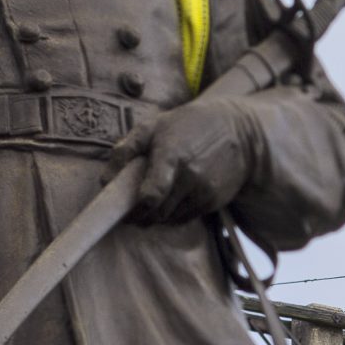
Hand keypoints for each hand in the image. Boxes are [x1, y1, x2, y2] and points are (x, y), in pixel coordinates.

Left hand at [106, 96, 259, 223]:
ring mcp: (204, 191)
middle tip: (131, 212)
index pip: (151, 194)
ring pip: (170, 219)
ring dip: (156, 217)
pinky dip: (173, 215)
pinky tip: (171, 200)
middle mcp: (190, 176)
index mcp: (172, 155)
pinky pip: (186, 217)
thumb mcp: (154, 126)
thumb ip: (126, 149)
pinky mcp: (214, 201)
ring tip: (151, 204)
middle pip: (157, 213)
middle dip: (140, 217)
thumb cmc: (189, 125)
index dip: (135, 208)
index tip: (125, 210)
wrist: (239, 131)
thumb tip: (105, 180)